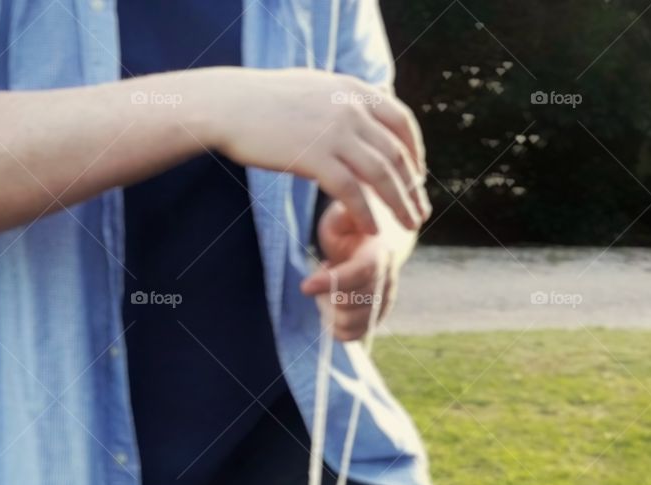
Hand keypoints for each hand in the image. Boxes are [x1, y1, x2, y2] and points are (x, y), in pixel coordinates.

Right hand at [205, 68, 428, 234]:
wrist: (230, 105)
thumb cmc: (264, 102)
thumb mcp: (314, 89)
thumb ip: (341, 102)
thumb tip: (359, 110)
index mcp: (353, 90)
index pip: (401, 121)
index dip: (415, 152)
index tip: (418, 177)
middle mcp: (350, 108)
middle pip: (396, 154)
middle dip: (413, 187)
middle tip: (421, 212)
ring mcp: (334, 132)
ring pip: (381, 175)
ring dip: (399, 204)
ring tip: (409, 227)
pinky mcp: (315, 157)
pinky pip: (351, 192)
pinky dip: (365, 213)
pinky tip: (372, 230)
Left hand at [302, 200, 396, 341]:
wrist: (375, 240)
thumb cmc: (350, 227)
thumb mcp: (342, 216)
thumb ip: (341, 219)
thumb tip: (342, 221)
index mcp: (379, 252)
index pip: (362, 272)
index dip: (334, 282)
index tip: (305, 286)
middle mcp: (388, 280)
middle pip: (354, 304)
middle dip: (326, 298)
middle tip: (319, 279)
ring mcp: (385, 301)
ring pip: (352, 323)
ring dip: (329, 312)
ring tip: (327, 291)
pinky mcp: (378, 317)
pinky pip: (355, 335)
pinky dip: (335, 328)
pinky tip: (331, 307)